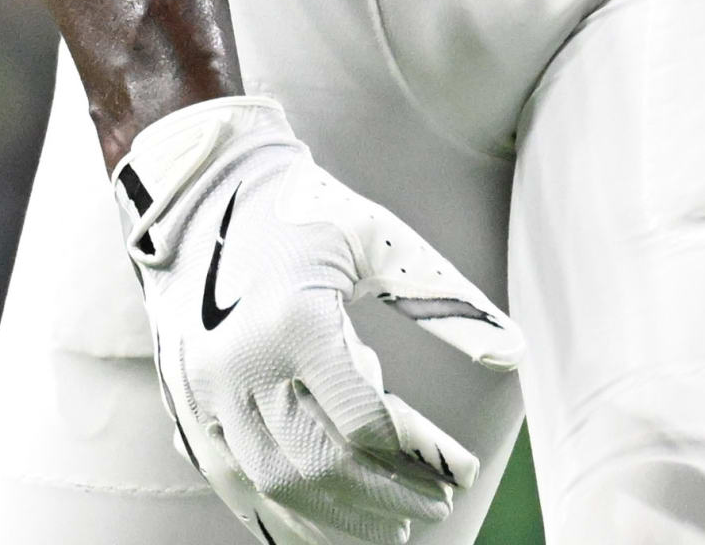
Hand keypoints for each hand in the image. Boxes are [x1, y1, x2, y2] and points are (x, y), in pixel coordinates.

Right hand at [116, 97, 520, 544]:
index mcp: (295, 322)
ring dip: (338, 515)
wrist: (204, 193)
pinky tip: (323, 526)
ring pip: (276, 483)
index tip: (463, 471)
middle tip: (434, 506)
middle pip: (322, 465)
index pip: (364, 422)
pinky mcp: (189, 404)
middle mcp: (243, 366)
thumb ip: (446, 304)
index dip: (420, 458)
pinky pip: (235, 481)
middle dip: (386, 496)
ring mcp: (208, 392)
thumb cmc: (305, 211)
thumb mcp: (382, 244)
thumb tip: (515, 352)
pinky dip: (282, 513)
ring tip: (390, 522)